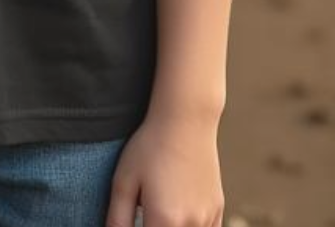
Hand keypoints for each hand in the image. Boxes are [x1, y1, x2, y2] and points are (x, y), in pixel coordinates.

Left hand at [105, 112, 224, 226]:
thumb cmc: (151, 146)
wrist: (186, 118)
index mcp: (164, 221)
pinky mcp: (217, 208)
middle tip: (146, 213)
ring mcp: (207, 218)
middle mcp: (190, 224)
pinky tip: (179, 216)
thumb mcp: (124, 180)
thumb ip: (117, 219)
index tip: (137, 220)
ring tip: (162, 213)